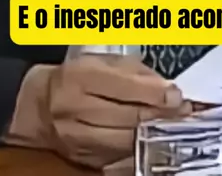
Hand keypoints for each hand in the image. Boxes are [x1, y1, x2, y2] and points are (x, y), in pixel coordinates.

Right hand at [3, 54, 190, 168]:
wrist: (37, 108)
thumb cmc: (73, 78)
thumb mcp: (101, 62)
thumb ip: (135, 72)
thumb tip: (166, 88)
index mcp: (80, 77)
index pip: (125, 86)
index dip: (156, 92)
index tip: (177, 94)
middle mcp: (76, 109)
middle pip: (129, 117)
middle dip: (162, 115)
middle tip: (184, 111)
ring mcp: (79, 138)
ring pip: (127, 141)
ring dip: (155, 134)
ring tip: (173, 124)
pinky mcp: (85, 158)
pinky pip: (120, 157)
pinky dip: (140, 148)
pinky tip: (154, 139)